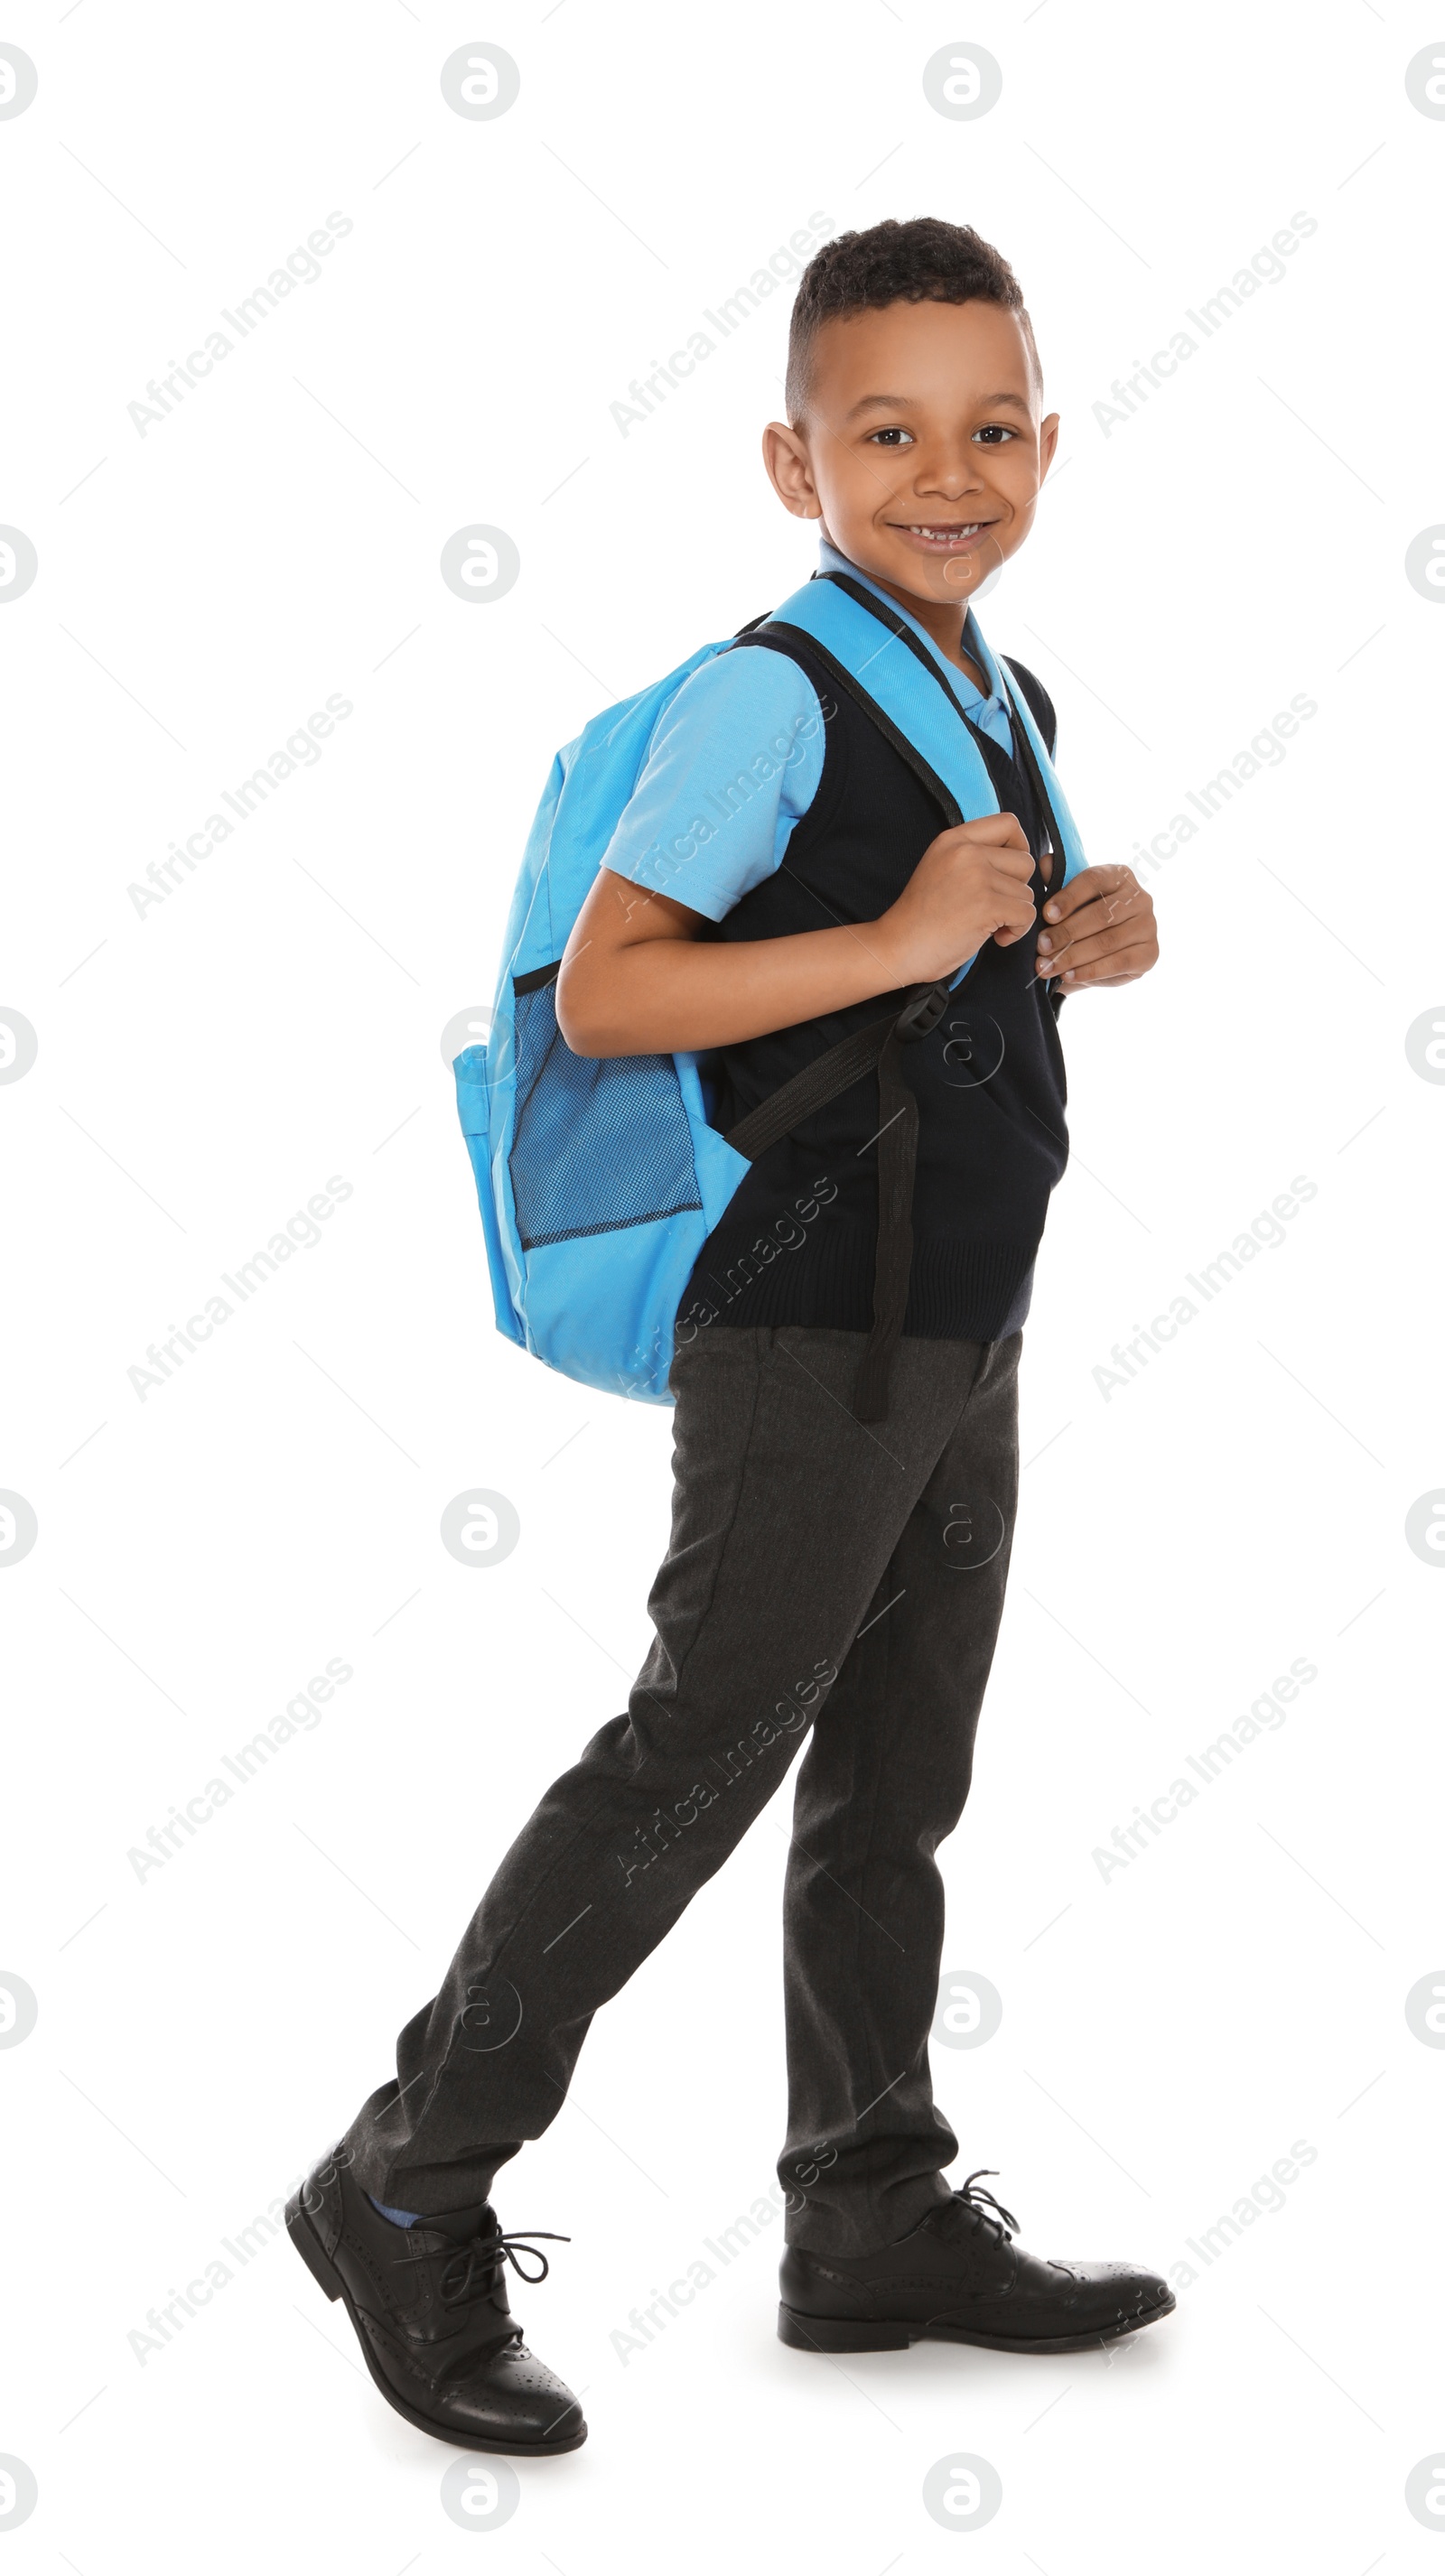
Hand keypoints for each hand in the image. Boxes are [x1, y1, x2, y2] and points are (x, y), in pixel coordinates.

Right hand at [875, 813, 1037, 986]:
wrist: (897, 946)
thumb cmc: (920, 917)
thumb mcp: (941, 868)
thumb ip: (972, 856)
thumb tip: (1019, 858)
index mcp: (953, 839)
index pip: (1008, 823)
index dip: (1020, 847)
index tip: (1009, 872)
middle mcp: (966, 852)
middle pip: (1025, 861)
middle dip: (1018, 888)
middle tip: (996, 906)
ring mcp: (977, 877)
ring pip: (1027, 892)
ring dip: (1015, 914)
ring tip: (990, 926)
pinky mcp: (987, 905)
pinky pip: (1026, 914)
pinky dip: (1017, 931)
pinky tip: (997, 938)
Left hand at [1034, 863, 1157, 989]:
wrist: (1100, 954)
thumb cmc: (1082, 918)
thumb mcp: (1069, 898)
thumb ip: (1057, 879)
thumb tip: (1046, 863)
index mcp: (1120, 875)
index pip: (1094, 880)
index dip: (1068, 897)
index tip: (1046, 914)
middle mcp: (1140, 898)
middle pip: (1101, 914)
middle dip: (1066, 933)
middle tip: (1041, 946)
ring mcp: (1148, 926)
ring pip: (1107, 941)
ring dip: (1072, 956)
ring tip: (1048, 966)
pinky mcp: (1150, 953)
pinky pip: (1117, 963)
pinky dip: (1089, 971)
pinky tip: (1068, 975)